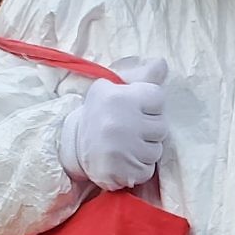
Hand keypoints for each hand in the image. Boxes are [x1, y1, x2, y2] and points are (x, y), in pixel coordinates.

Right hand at [58, 59, 166, 189]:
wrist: (72, 146)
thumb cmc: (99, 114)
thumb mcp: (112, 89)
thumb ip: (140, 77)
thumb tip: (162, 63)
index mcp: (120, 98)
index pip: (158, 97)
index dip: (150, 105)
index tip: (136, 110)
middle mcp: (122, 123)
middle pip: (161, 126)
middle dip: (149, 129)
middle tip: (130, 130)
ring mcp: (123, 149)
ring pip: (156, 150)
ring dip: (145, 150)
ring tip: (126, 146)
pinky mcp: (124, 171)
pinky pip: (147, 169)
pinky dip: (139, 167)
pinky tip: (125, 160)